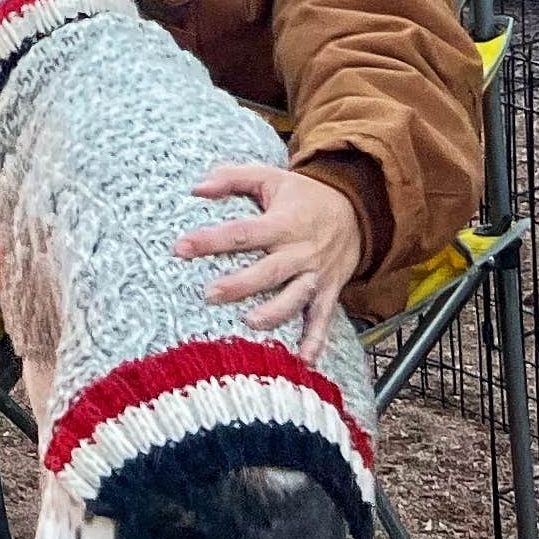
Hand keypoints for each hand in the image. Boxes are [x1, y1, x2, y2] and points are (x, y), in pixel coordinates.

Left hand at [176, 162, 361, 359]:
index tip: (180, 248)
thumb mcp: (269, 177)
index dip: (211, 240)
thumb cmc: (303, 195)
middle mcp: (299, 252)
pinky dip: (316, 340)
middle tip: (209, 294)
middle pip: (268, 272)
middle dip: (239, 285)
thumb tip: (196, 188)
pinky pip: (323, 318)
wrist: (357, 211)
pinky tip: (305, 361)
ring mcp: (316, 274)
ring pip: (295, 298)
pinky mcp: (329, 291)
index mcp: (282, 223)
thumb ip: (231, 178)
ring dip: (274, 313)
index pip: (242, 234)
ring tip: (249, 324)